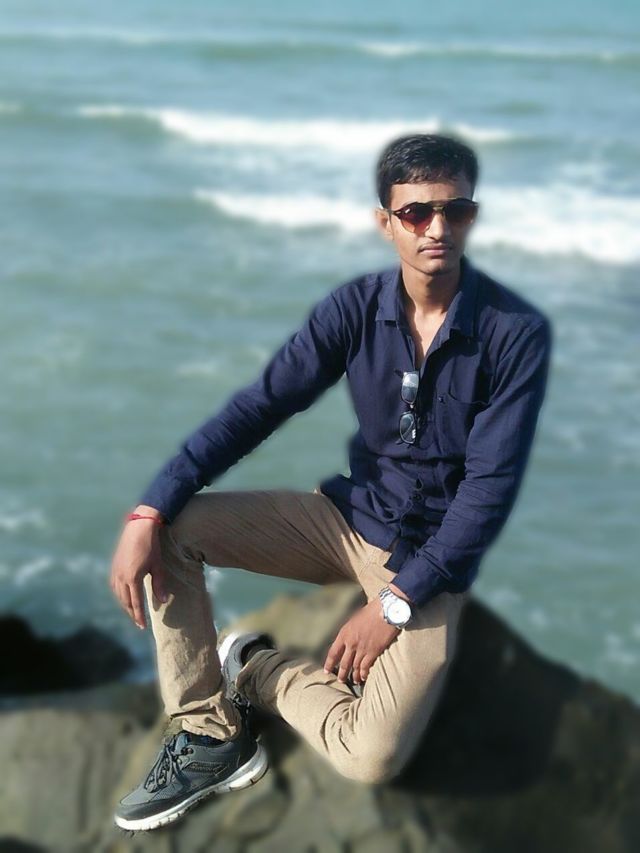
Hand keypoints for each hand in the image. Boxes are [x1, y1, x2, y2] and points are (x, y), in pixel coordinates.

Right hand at [109, 506, 168, 629]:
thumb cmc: (151, 546)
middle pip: (125, 601)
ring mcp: (115, 571)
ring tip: (132, 611)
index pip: (135, 603)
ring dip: (125, 604)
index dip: (139, 616)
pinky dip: (119, 594)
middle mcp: (121, 577)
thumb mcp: (158, 566)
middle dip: (131, 613)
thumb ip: (159, 585)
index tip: (142, 627)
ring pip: (118, 594)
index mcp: (132, 578)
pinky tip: (124, 596)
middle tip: (138, 622)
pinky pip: (114, 586)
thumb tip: (163, 602)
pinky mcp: (114, 566)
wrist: (139, 527)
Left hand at [323, 597, 399, 684]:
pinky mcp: (374, 652)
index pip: (333, 653)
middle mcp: (351, 643)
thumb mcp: (354, 620)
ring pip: (355, 667)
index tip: (327, 671)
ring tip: (354, 681)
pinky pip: (366, 667)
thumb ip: (349, 632)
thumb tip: (348, 640)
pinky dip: (364, 673)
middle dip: (342, 674)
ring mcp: (362, 649)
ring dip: (354, 676)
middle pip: (344, 663)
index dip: (329, 664)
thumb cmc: (371, 611)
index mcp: (344, 633)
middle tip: (341, 680)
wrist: (385, 610)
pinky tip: (364, 677)